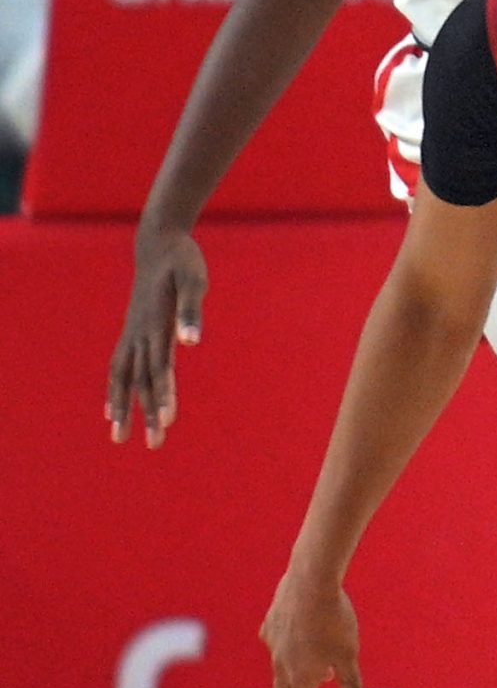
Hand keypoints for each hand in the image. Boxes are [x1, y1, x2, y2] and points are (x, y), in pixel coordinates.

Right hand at [106, 220, 209, 449]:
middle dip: (147, 413)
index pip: (160, 369)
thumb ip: (192, 311)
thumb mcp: (194, 280)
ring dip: (123, 408)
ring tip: (119, 437)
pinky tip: (111, 409)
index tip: (167, 422)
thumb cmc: (182, 261)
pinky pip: (119, 366)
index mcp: (156, 326)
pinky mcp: (133, 331)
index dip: (163, 396)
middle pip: (142, 380)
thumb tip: (192, 343)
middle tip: (154, 445)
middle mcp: (140, 334)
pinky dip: (115, 389)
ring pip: (125, 377)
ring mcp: (133, 333)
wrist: (159, 242)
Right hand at [263, 570, 364, 687]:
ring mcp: (272, 643)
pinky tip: (303, 640)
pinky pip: (277, 643)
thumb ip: (350, 679)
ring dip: (297, 675)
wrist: (311, 583)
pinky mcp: (270, 623)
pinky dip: (289, 650)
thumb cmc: (334, 621)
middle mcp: (281, 664)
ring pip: (280, 668)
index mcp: (300, 677)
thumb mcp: (349, 652)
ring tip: (321, 669)